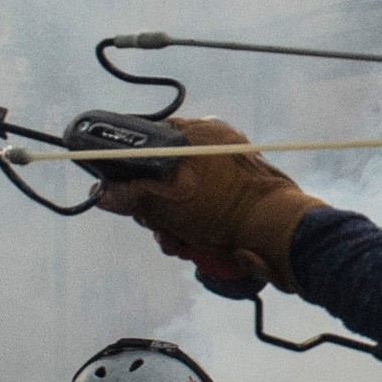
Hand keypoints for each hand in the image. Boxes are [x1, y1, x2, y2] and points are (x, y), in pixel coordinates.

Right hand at [89, 118, 327, 289]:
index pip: (150, 144)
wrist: (278, 234)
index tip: (128, 196)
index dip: (133, 173)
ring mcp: (227, 178)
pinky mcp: (237, 205)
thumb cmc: (225, 205)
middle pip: (162, 179)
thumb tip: (103, 193)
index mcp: (199, 133)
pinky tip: (193, 249)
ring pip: (181, 204)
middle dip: (154, 210)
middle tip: (157, 225)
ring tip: (178, 244)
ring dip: (172, 229)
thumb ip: (132, 194)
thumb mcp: (168, 199)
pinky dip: (193, 235)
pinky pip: (201, 217)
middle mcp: (213, 151)